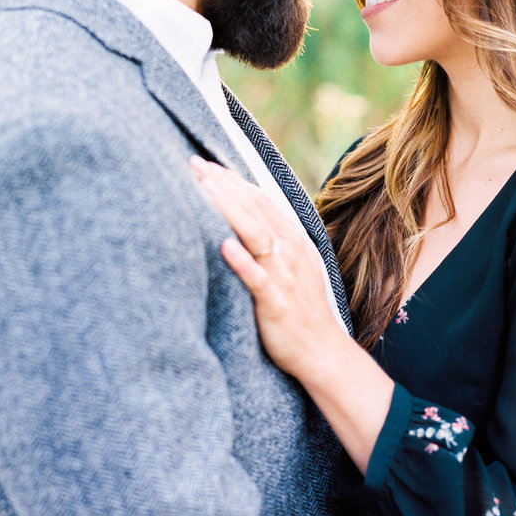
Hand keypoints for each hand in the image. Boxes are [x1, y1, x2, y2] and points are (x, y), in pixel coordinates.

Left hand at [189, 157, 346, 375]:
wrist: (322, 351)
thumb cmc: (300, 309)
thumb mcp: (292, 266)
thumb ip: (272, 241)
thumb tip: (244, 219)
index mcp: (292, 240)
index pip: (259, 199)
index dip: (232, 180)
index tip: (205, 164)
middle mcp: (289, 251)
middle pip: (254, 208)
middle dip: (224, 184)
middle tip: (193, 164)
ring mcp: (284, 275)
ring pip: (255, 235)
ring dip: (229, 209)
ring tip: (204, 188)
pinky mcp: (276, 302)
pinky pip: (258, 279)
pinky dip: (242, 261)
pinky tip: (224, 245)